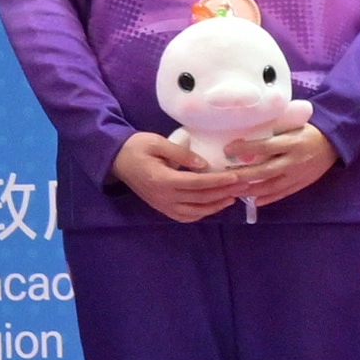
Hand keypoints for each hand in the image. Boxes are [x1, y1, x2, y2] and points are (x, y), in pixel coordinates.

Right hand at [110, 133, 245, 224]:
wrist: (115, 160)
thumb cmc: (136, 147)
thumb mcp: (157, 142)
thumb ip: (181, 154)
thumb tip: (204, 164)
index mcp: (162, 179)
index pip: (197, 183)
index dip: (218, 181)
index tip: (237, 177)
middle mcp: (163, 197)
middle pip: (200, 198)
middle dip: (224, 192)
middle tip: (244, 186)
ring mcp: (162, 205)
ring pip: (195, 211)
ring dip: (216, 205)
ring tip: (233, 196)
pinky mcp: (161, 208)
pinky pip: (186, 216)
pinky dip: (202, 213)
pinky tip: (214, 205)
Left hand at [227, 118, 339, 202]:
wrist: (335, 143)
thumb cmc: (308, 130)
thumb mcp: (293, 124)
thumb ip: (274, 128)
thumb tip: (246, 126)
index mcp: (292, 142)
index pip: (265, 147)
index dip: (245, 148)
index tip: (227, 149)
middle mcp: (295, 161)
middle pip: (265, 171)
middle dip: (244, 175)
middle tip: (225, 176)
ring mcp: (299, 175)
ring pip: (273, 186)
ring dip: (252, 191)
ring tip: (234, 191)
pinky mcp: (303, 184)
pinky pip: (283, 194)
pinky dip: (268, 198)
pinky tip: (254, 201)